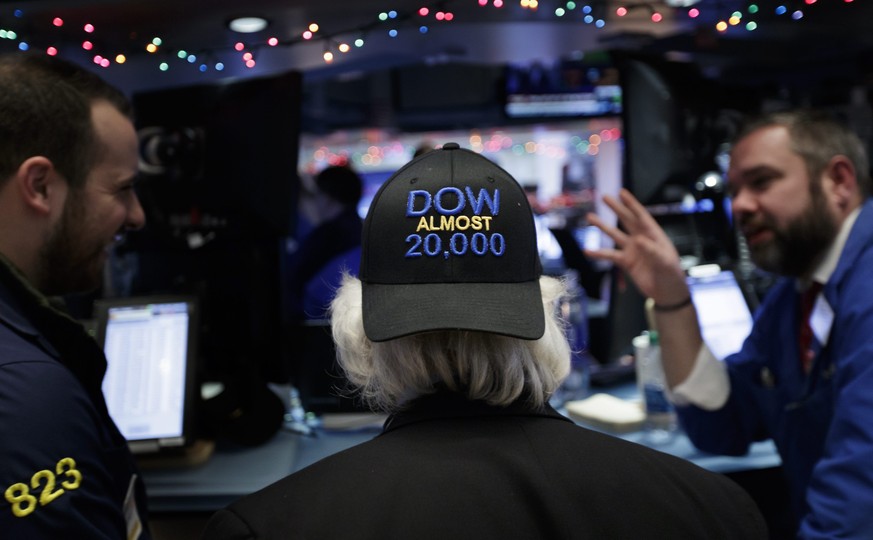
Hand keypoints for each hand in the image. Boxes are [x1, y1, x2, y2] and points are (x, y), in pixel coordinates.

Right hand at [585, 189, 688, 303]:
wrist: (667, 292)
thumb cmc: (671, 274)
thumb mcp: (665, 261)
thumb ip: (652, 250)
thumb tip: (638, 240)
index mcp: (654, 235)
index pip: (641, 216)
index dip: (631, 204)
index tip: (622, 192)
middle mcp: (641, 239)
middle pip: (626, 220)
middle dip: (616, 208)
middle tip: (604, 196)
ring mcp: (632, 250)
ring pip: (615, 235)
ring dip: (603, 226)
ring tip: (590, 217)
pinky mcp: (626, 262)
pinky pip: (610, 255)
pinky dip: (599, 253)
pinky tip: (587, 251)